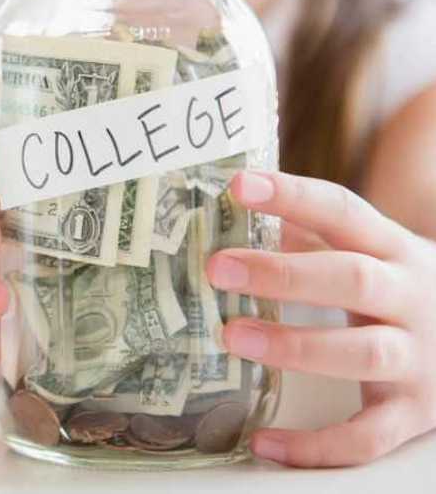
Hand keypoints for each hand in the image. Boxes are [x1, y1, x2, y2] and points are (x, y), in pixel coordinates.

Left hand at [207, 170, 435, 466]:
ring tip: (233, 336)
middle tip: (217, 268)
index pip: (343, 212)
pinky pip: (366, 436)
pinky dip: (316, 445)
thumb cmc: (399, 290)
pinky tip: (263, 441)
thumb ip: (305, 234)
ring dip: (295, 345)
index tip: (238, 186)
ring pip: (363, 354)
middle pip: (353, 279)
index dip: (292, 196)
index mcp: (394, 249)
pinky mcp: (415, 414)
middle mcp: (411, 299)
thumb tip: (223, 216)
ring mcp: (418, 360)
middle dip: (284, 274)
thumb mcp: (370, 253)